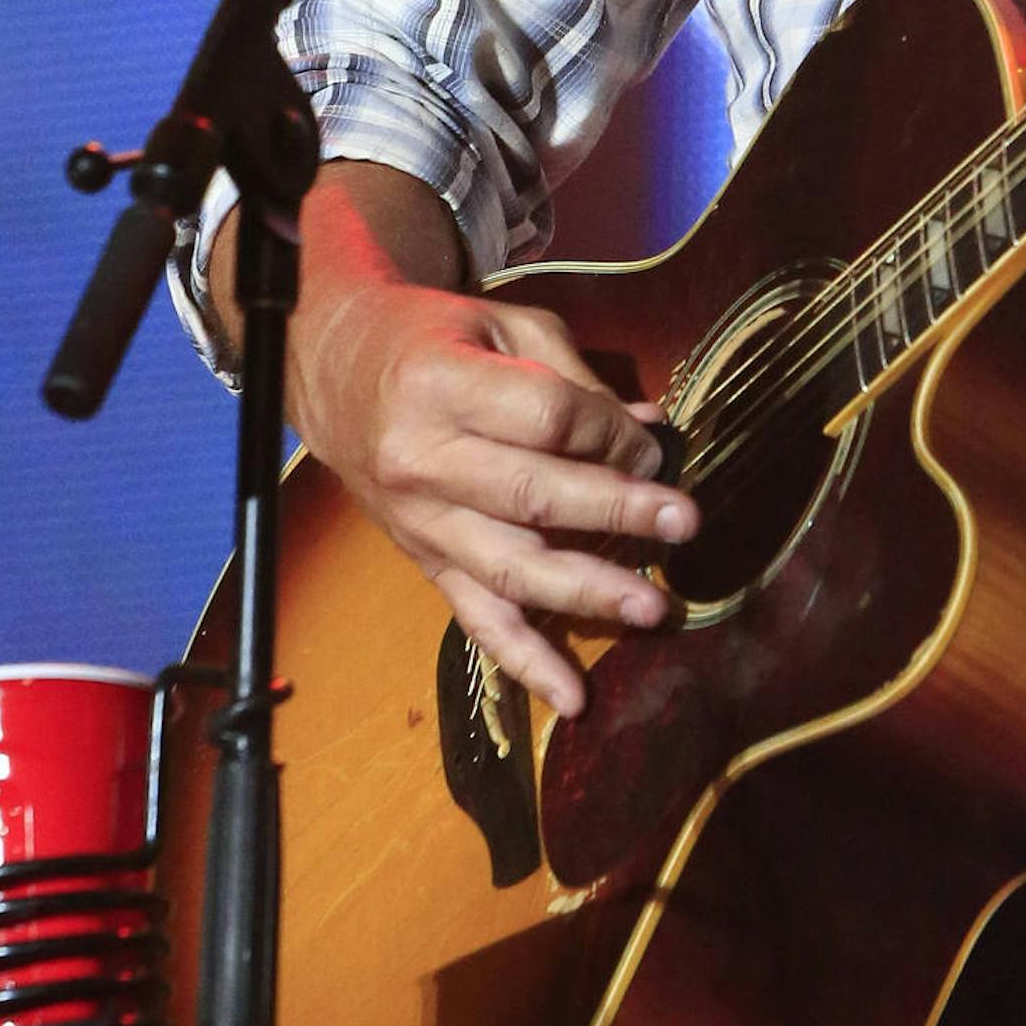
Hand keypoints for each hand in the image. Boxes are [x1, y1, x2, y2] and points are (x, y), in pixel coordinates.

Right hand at [285, 265, 697, 717]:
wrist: (339, 373)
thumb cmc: (435, 339)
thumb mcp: (503, 327)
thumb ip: (575, 376)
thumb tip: (651, 427)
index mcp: (441, 385)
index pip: (548, 418)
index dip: (612, 433)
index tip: (654, 445)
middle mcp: (422, 459)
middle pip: (535, 495)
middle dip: (619, 510)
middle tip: (686, 521)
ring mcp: (421, 520)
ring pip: (512, 567)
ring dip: (588, 590)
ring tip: (651, 607)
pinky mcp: (425, 562)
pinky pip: (478, 619)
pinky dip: (526, 663)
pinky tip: (573, 698)